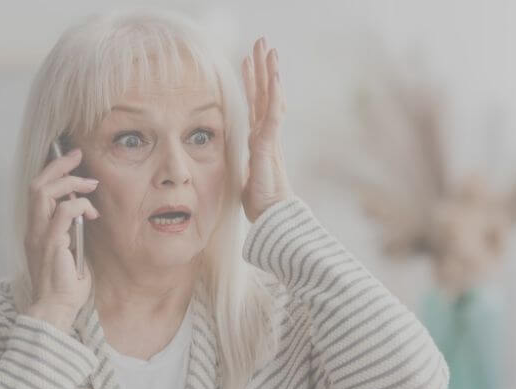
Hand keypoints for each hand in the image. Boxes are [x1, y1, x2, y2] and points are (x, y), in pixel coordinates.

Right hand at [22, 147, 100, 331]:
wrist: (55, 309)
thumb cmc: (64, 286)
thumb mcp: (70, 251)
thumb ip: (72, 231)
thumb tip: (85, 212)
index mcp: (36, 229)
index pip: (37, 190)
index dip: (52, 170)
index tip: (72, 160)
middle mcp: (33, 228)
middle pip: (37, 184)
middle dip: (59, 165)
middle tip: (79, 155)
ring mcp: (39, 235)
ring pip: (44, 192)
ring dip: (70, 182)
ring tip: (90, 184)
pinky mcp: (51, 243)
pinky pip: (63, 212)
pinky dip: (79, 205)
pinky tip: (92, 212)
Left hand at [240, 36, 293, 222]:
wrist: (275, 218)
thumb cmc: (263, 203)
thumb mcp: (247, 179)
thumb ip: (246, 167)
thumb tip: (240, 169)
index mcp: (259, 140)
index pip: (255, 104)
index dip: (252, 83)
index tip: (248, 63)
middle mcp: (266, 134)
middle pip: (264, 94)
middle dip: (262, 68)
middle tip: (262, 43)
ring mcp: (270, 138)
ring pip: (271, 98)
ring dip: (270, 73)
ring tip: (270, 50)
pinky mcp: (270, 145)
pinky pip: (273, 115)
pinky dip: (274, 95)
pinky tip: (275, 77)